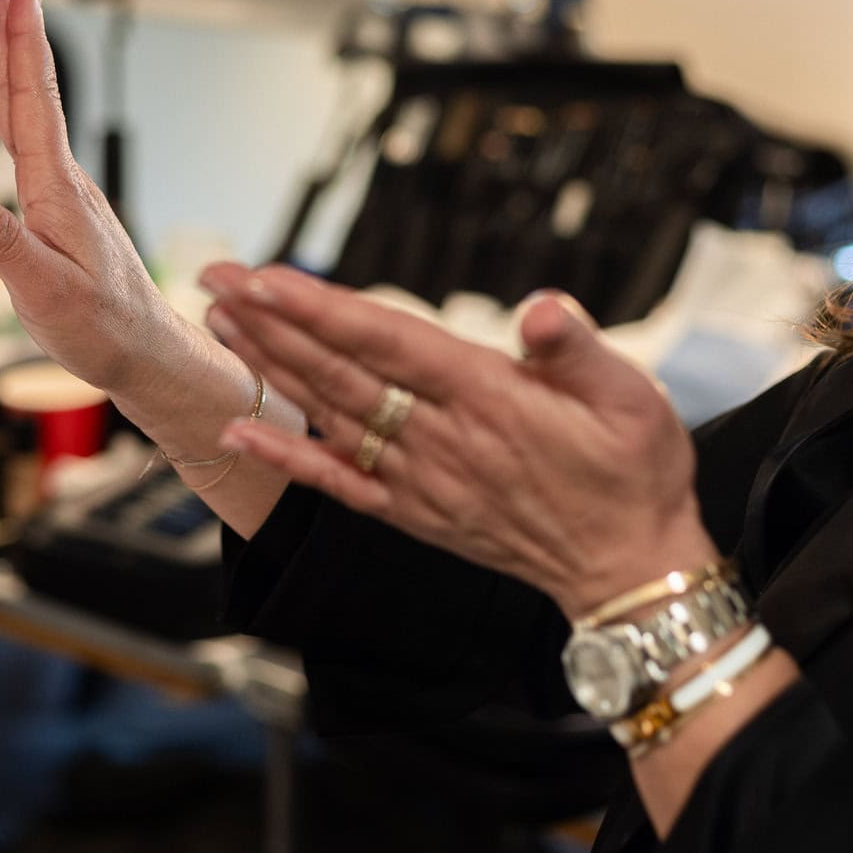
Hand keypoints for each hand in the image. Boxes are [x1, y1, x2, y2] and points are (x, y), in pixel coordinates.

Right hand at [0, 0, 183, 400]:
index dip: (19, 43)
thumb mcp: (40, 291)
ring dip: (16, 61)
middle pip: (33, 93)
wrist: (146, 353)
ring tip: (3, 18)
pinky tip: (8, 102)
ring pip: (34, 113)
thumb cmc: (100, 328)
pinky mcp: (61, 211)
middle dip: (15, 32)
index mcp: (56, 190)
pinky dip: (17, 104)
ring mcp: (65, 193)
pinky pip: (33, 141)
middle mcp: (63, 180)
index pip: (32, 102)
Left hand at [198, 263, 718, 618]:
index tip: (267, 278)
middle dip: (272, 322)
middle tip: (216, 278)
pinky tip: (239, 430)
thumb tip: (542, 308)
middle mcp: (443, 439)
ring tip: (221, 322)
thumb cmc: (636, 474)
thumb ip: (578, 350)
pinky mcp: (416, 513)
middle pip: (342, 371)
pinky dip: (286, 455)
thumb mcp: (633, 400)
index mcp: (490, 398)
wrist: (631, 574)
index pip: (389, 342)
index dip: (323, 310)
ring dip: (271, 368)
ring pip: (331, 414)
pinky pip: (338, 482)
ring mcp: (422, 480)